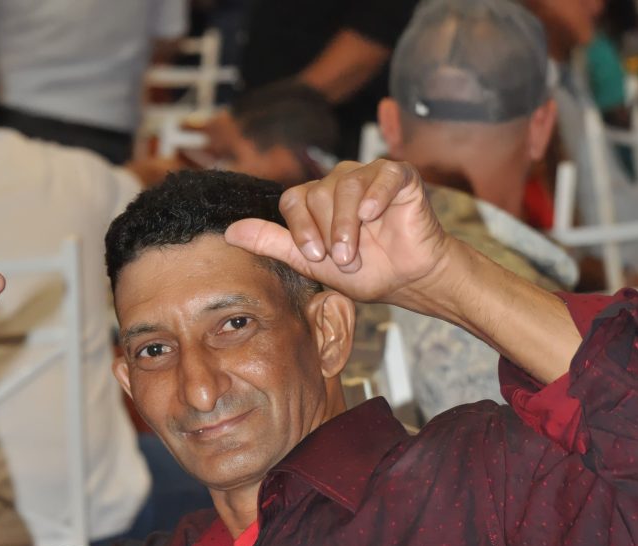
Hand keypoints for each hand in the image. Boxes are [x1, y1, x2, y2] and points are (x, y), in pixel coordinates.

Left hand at [224, 158, 449, 305]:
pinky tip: (373, 217)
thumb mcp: (312, 262)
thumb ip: (273, 244)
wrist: (408, 279)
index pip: (294, 199)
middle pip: (318, 192)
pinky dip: (375, 195)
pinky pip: (383, 174)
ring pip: (346, 185)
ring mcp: (369, 175)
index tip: (315, 255)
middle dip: (328, 232)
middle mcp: (339, 181)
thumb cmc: (364, 272)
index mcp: (317, 199)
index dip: (300, 227)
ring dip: (347, 224)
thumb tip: (229, 233)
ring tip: (355, 253)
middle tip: (343, 260)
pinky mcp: (400, 175)